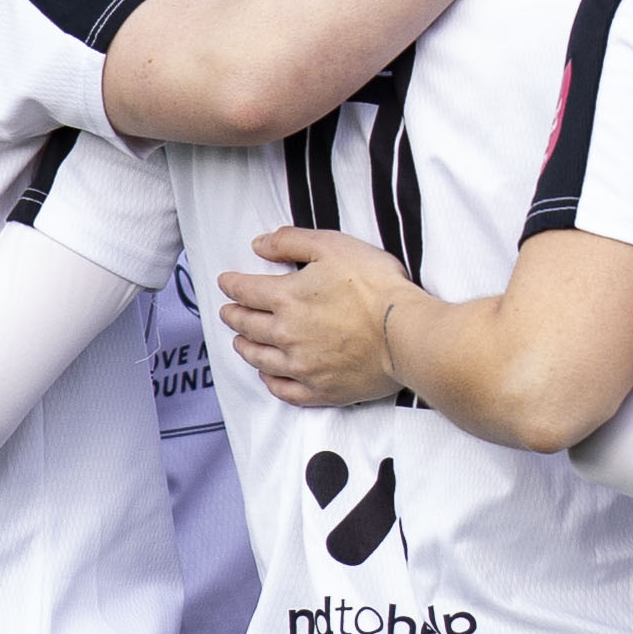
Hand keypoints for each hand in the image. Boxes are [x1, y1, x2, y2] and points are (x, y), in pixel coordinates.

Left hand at [220, 226, 412, 407]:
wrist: (407, 334)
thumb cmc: (376, 288)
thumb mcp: (333, 246)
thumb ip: (291, 242)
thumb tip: (259, 245)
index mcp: (286, 298)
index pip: (245, 290)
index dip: (231, 284)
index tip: (225, 282)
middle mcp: (286, 335)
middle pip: (247, 326)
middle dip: (233, 316)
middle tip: (228, 312)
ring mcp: (302, 366)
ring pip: (260, 360)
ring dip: (245, 348)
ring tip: (240, 342)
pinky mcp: (321, 390)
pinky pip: (284, 391)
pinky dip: (270, 383)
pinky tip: (267, 377)